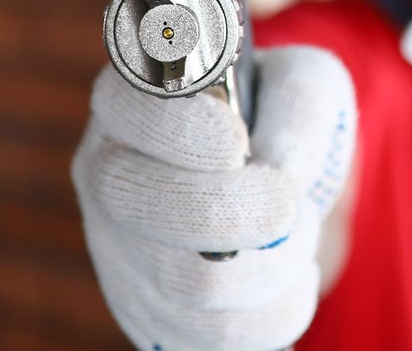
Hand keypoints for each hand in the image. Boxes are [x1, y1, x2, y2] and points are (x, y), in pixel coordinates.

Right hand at [73, 46, 356, 350]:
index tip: (236, 144)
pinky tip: (287, 277)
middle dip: (234, 213)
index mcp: (132, 98)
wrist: (279, 189)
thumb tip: (278, 171)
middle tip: (289, 206)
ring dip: (272, 266)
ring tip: (297, 234)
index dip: (179, 131)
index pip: (126, 106)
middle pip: (136, 202)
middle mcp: (106, 172)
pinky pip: (208, 337)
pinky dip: (271, 314)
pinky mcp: (144, 313)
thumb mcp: (305, 86)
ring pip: (187, 283)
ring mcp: (116, 251)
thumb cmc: (283, 122)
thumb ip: (297, 109)